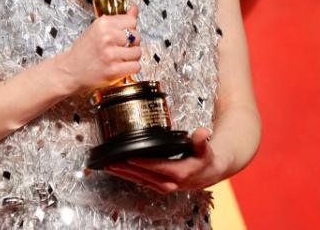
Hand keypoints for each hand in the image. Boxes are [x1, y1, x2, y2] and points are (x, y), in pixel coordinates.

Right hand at [54, 5, 141, 93]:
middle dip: (132, 43)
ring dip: (131, 57)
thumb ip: (118, 20)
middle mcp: (107, 37)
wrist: (70, 71)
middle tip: (119, 48)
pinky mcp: (114, 70)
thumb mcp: (98, 29)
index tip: (122, 35)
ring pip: (138, 52)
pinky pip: (136, 66)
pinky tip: (121, 66)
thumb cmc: (83, 51)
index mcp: (103, 24)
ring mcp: (110, 54)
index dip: (129, 29)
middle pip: (137, 36)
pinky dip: (131, 68)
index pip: (132, 20)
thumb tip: (134, 8)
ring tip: (119, 58)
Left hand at [105, 128, 231, 193]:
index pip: (157, 167)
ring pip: (141, 180)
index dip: (142, 162)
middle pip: (145, 176)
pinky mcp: (161, 186)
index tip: (129, 157)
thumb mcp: (205, 148)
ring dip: (125, 174)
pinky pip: (142, 182)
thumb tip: (202, 132)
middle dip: (127, 169)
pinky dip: (130, 177)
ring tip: (110, 167)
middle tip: (111, 162)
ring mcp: (165, 186)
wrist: (210, 172)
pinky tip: (119, 171)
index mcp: (180, 172)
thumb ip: (201, 140)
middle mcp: (171, 182)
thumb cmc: (205, 158)